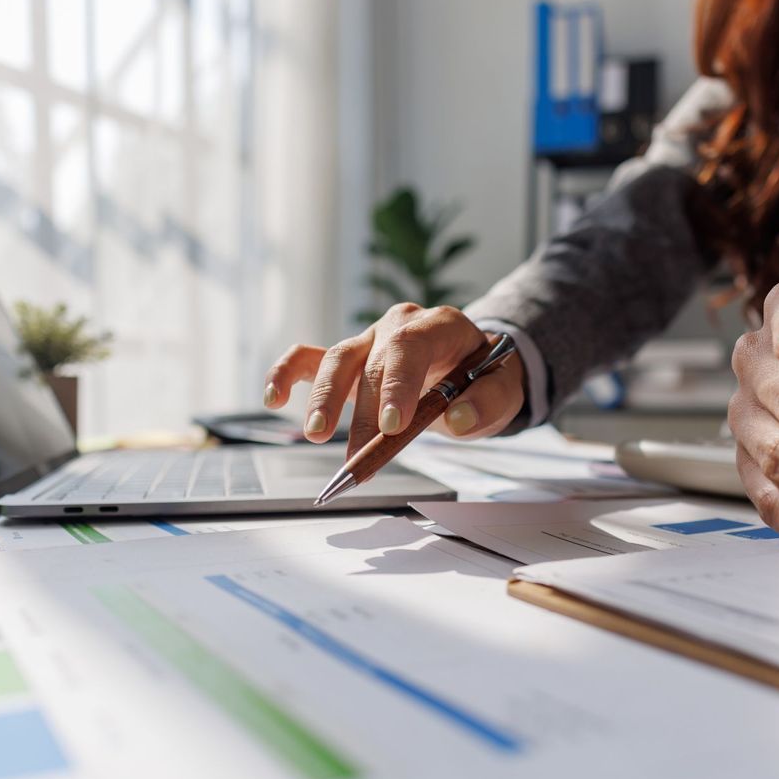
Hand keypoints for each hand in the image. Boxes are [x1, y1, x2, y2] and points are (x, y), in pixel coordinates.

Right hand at [262, 303, 527, 457]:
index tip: (392, 426)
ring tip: (317, 436)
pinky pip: (308, 358)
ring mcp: (368, 340)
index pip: (410, 348)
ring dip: (323, 399)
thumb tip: (460, 418)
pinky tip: (273, 399)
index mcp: (438, 326)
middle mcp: (397, 326)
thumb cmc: (484, 377)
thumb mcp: (504, 387)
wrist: (471, 365)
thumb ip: (488, 401)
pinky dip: (286, 374)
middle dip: (361, 411)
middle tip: (359, 453)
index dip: (397, 385)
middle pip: (370, 361)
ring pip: (336, 360)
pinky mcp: (347, 359)